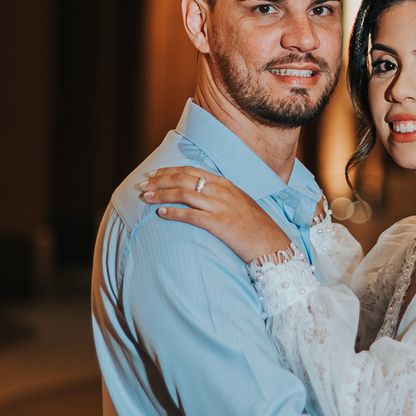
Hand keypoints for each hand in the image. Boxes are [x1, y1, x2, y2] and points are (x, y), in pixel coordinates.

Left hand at [138, 168, 291, 262]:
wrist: (273, 244)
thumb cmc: (255, 227)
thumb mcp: (238, 204)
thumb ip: (219, 196)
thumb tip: (197, 195)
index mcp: (225, 184)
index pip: (191, 171)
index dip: (169, 171)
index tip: (152, 174)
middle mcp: (222, 191)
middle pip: (184, 179)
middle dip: (160, 181)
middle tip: (142, 185)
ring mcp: (221, 207)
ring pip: (184, 194)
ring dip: (162, 195)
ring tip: (146, 198)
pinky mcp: (220, 224)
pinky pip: (192, 215)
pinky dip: (174, 213)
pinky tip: (161, 214)